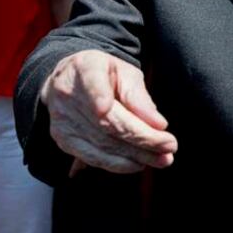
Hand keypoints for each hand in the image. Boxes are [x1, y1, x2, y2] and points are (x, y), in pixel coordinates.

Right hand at [42, 49, 177, 174]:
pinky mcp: (63, 140)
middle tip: (170, 146)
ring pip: (101, 144)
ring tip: (162, 159)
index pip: (91, 82)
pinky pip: (93, 157)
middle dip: (141, 138)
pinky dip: (118, 164)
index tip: (105, 108)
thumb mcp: (124, 73)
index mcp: (85, 68)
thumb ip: (139, 96)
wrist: (70, 81)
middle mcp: (68, 95)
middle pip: (106, 122)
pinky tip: (138, 164)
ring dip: (135, 156)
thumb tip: (158, 124)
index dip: (96, 95)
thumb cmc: (105, 76)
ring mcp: (62, 120)